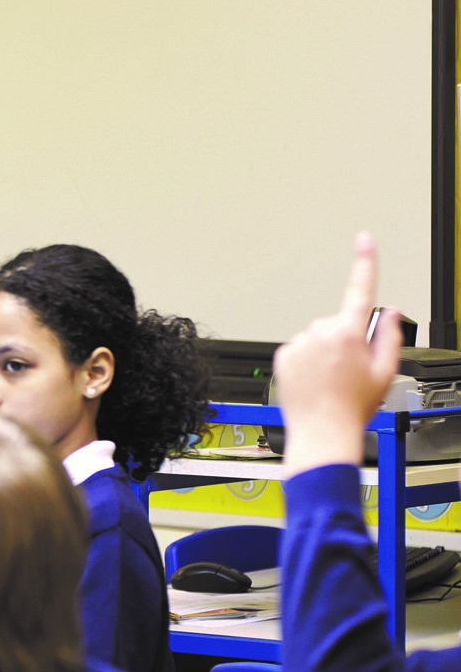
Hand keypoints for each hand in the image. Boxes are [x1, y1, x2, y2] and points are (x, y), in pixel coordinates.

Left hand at [273, 232, 401, 473]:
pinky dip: (306, 361)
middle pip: (337, 323)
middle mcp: (320, 332)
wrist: (321, 432)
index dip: (364, 261)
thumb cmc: (352, 407)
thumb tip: (388, 312)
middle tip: (349, 371)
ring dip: (323, 353)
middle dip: (344, 340)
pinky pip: (299, 349)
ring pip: (316, 338)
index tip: (364, 239)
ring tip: (329, 380)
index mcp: (349, 333)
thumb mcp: (385, 372)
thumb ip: (388, 336)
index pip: (360, 288)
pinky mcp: (282, 354)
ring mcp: (299, 343)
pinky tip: (312, 381)